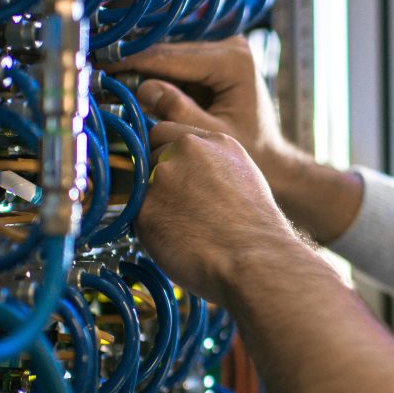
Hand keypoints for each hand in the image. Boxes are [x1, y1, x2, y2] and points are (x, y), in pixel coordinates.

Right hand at [103, 36, 296, 186]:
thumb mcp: (211, 133)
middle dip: (133, 65)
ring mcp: (223, 50)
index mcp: (234, 60)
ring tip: (106, 79)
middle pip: (169, 53)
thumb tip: (142, 88)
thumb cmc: (252, 151)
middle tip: (95, 73)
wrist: (273, 157)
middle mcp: (231, 47)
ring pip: (170, 57)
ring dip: (142, 68)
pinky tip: (129, 83)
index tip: (102, 68)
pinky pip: (177, 65)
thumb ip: (178, 111)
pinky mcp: (215, 60)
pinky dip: (156, 75)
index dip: (134, 63)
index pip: (173, 57)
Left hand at [136, 120, 298, 306]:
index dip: (165, 155)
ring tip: (183, 228)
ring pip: (141, 186)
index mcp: (215, 140)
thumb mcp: (243, 179)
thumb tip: (187, 175)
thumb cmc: (257, 230)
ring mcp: (163, 176)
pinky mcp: (145, 207)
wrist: (256, 260)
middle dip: (156, 178)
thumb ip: (212, 166)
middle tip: (178, 207)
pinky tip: (177, 242)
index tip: (172, 175)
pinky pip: (136, 216)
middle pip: (149, 155)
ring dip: (153, 203)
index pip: (166, 133)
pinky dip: (150, 230)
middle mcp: (186, 149)